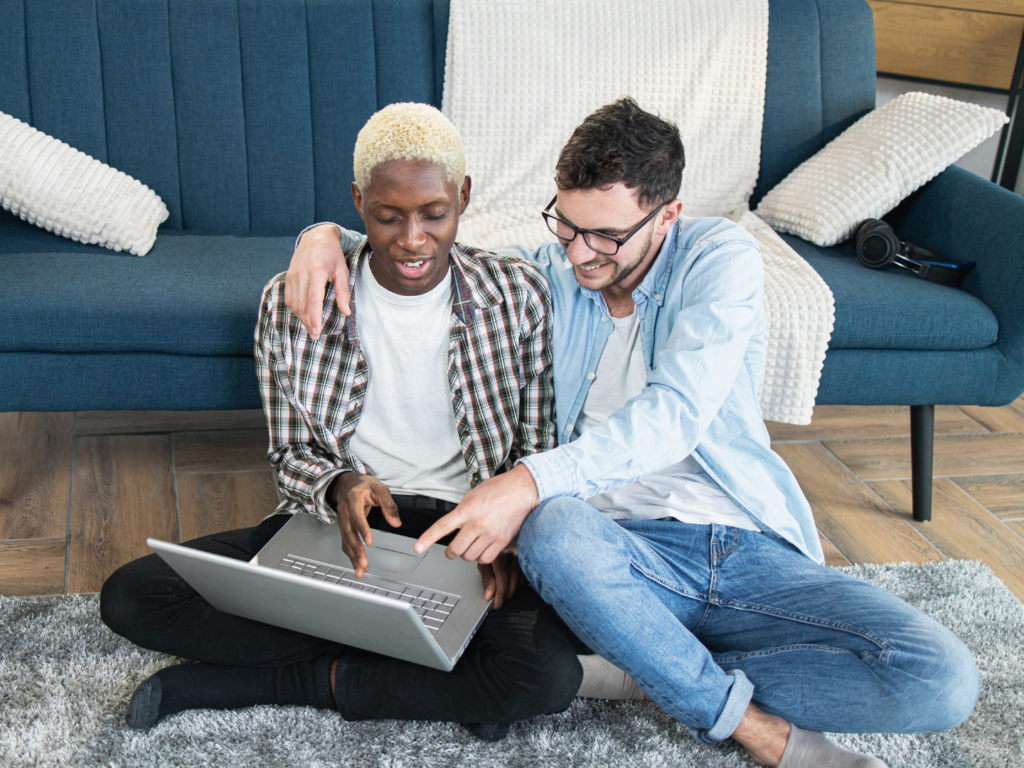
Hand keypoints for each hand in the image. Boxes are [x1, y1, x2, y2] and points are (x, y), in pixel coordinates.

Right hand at [285, 224, 349, 338]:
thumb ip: (343, 292)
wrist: (316, 237)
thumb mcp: (342, 271)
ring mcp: (293, 275)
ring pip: (294, 303)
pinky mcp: (288, 276)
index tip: (316, 332)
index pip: (313, 301)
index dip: (314, 318)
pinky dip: (295, 308)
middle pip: (302, 305)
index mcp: (317, 272)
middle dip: (307, 323)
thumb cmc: (332, 254)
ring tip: (310, 326)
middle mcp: (302, 274)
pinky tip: (302, 314)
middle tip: (314, 335)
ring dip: (301, 317)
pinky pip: (288, 297)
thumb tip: (346, 312)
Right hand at [331, 472, 399, 577]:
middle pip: (348, 532)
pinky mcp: (343, 527)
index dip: (362, 530)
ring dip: (352, 556)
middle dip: (356, 549)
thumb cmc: (365, 485)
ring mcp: (342, 519)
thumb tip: (396, 523)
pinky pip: (345, 542)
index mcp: (353, 498)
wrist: (347, 483)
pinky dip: (351, 555)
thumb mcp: (380, 489)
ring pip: (345, 540)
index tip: (369, 542)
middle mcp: (344, 510)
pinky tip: (357, 565)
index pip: (356, 516)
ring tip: (360, 569)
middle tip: (364, 562)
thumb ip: (389, 505)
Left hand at [415, 464, 538, 563]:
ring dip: (466, 554)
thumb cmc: (498, 489)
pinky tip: (482, 549)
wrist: (523, 490)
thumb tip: (451, 527)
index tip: (418, 548)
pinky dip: (480, 557)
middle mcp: (477, 523)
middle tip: (452, 549)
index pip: (442, 527)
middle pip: (455, 549)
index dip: (427, 539)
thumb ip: (461, 512)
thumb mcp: (473, 495)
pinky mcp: (502, 541)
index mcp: (467, 509)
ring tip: (470, 545)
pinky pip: (484, 559)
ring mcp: (490, 534)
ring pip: (468, 556)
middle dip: (451, 551)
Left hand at [478, 550, 522, 609]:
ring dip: (509, 593)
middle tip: (495, 598)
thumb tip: (489, 596)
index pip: (502, 587)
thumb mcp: (484, 565)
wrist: (502, 542)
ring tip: (501, 588)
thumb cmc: (492, 555)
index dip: (498, 600)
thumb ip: (487, 580)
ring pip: (517, 589)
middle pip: (511, 590)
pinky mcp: (528, 566)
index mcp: (501, 558)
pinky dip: (516, 588)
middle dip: (502, 598)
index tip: (493, 606)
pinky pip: (523, 584)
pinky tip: (509, 583)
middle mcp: (515, 559)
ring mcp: (523, 562)